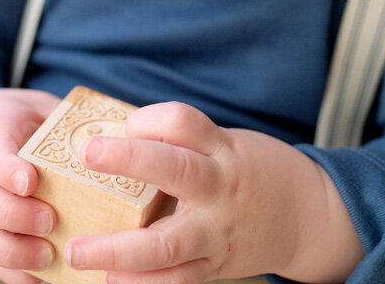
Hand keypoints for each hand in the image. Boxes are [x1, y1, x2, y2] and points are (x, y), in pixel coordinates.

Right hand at [0, 88, 62, 283]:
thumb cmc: (32, 124)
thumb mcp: (46, 109)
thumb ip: (71, 121)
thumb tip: (119, 137)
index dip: (6, 168)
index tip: (30, 181)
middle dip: (12, 213)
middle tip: (49, 220)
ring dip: (10, 249)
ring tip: (47, 256)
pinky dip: (13, 273)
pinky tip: (42, 276)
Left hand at [64, 101, 363, 283]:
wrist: (307, 217)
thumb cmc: (252, 172)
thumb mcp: (225, 144)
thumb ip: (179, 144)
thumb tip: (115, 138)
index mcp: (222, 150)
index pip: (184, 122)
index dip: (150, 117)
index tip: (122, 123)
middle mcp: (220, 189)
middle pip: (175, 170)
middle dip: (130, 160)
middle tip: (89, 154)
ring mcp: (216, 233)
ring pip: (166, 244)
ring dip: (118, 251)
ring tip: (78, 252)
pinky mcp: (214, 266)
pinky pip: (175, 281)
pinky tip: (111, 282)